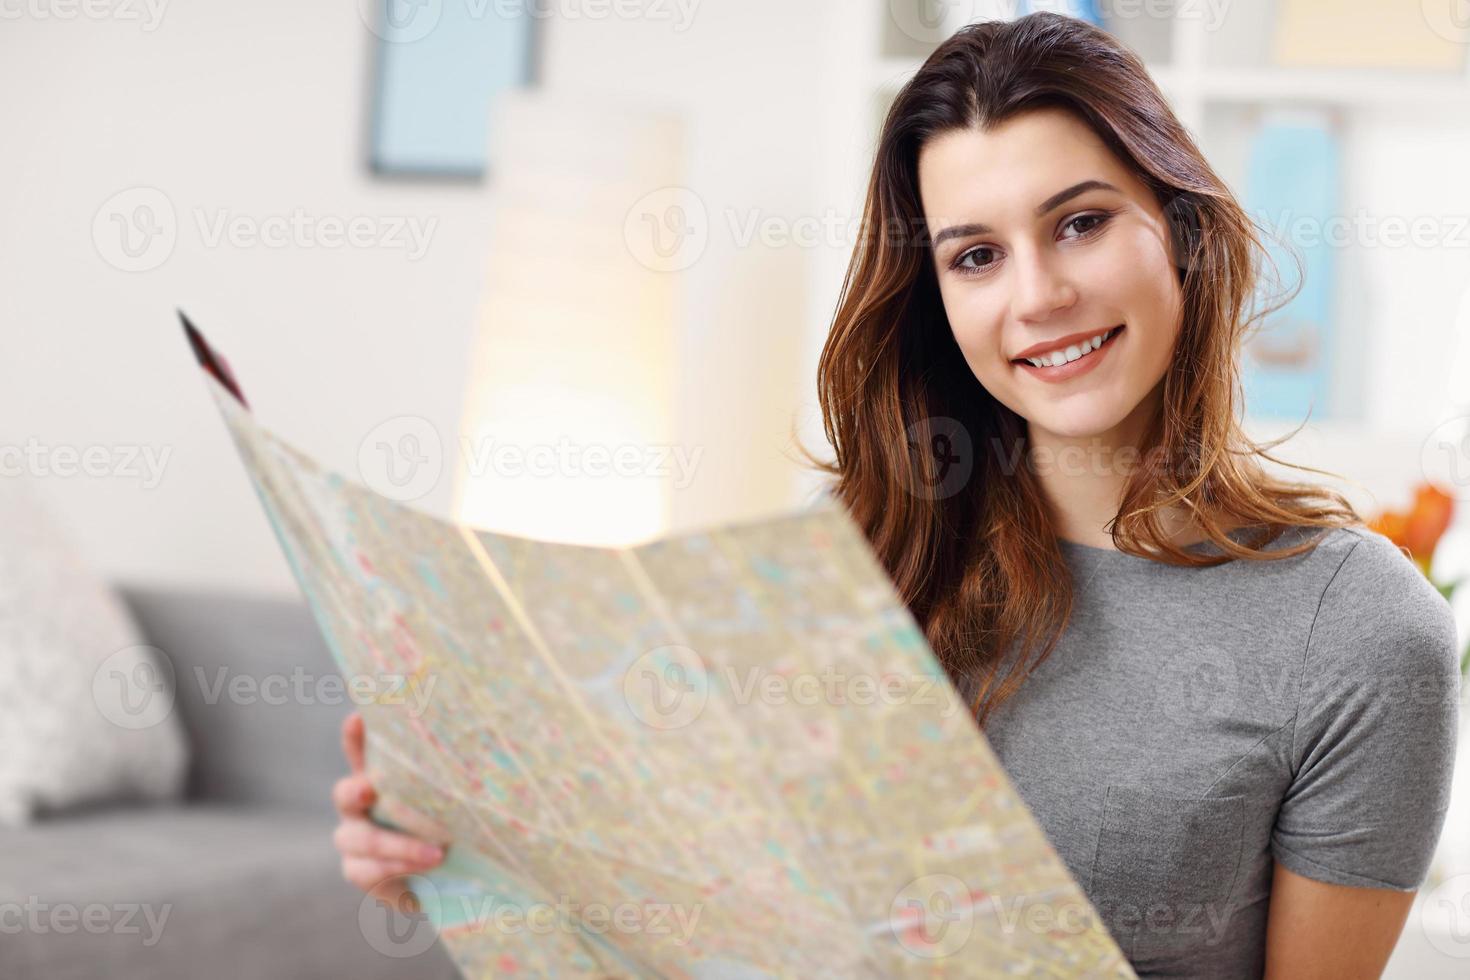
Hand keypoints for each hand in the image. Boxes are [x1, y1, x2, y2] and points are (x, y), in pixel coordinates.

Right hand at [332, 711, 444, 911]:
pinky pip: (367, 870)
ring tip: (438, 852)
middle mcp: (360, 806)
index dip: (355, 737)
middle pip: (345, 794)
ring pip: (358, 838)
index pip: (361, 753)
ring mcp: (355, 839)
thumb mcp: (452, 799)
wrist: (443, 877)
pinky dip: (399, 867)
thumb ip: (453, 779)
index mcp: (380, 778)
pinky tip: (427, 866)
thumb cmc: (450, 825)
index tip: (357, 718)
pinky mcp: (359, 871)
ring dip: (398, 845)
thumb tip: (488, 751)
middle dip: (355, 791)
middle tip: (371, 789)